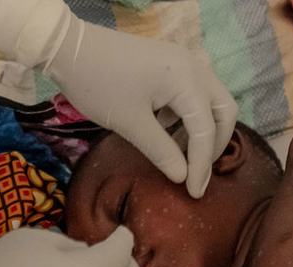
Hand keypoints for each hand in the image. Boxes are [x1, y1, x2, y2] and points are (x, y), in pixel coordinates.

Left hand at [0, 0, 236, 197]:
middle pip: (223, 110)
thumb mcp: (130, 124)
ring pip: (210, 100)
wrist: (69, 48)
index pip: (206, 129)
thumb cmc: (98, 85)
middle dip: (215, 144)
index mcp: (187, 81)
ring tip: (178, 154)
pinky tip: (166, 131)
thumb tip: (182, 177)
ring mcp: (183, 61)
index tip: (194, 192)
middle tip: (198, 171)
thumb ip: (161, 151)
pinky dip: (188, 114)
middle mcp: (194, 67)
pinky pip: (193, 92)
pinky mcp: (170, 63)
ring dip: (201, 129)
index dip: (202, 164)